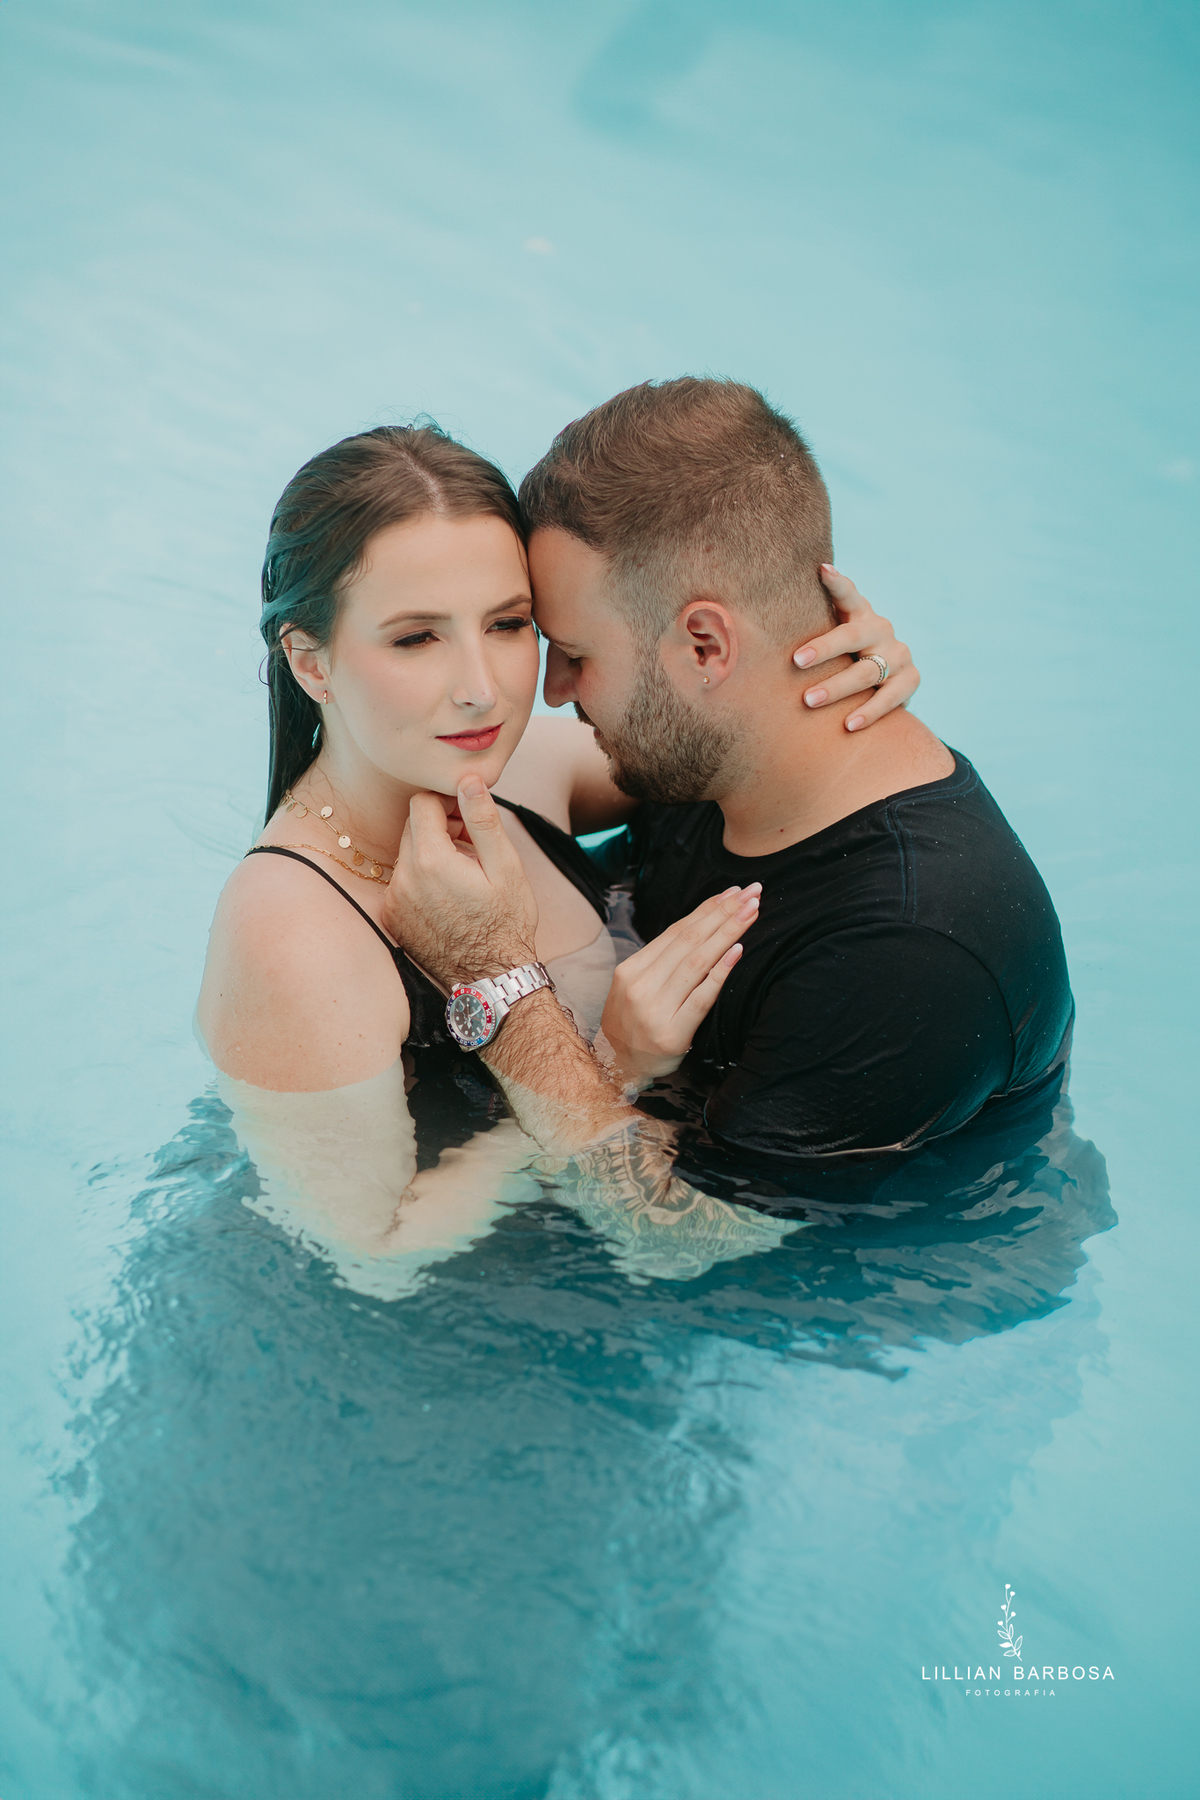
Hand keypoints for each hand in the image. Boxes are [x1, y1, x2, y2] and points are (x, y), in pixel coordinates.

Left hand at [383, 777, 538, 986]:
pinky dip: (422, 879)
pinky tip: (449, 896)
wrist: (491, 979)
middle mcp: (403, 879)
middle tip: (472, 844)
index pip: (421, 802)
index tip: (468, 814)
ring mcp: (394, 901)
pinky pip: (403, 882)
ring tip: (464, 873)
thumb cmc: (507, 922)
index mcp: (430, 860)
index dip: (446, 800)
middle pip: (412, 827)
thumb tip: (469, 780)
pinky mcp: (393, 919)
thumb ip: (483, 820)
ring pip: (407, 854)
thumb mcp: (506, 867)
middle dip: (440, 825)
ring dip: (431, 853)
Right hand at [599, 884, 760, 1080]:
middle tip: (752, 893)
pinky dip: (721, 972)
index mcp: (631, 970)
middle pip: (690, 941)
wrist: (620, 1068)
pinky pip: (702, 997)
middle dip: (724, 913)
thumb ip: (662, 962)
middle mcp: (641, 986)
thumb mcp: (636, 988)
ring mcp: (655, 1010)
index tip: (733, 892)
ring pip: (697, 962)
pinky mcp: (672, 1033)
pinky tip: (738, 950)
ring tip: (752, 912)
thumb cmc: (635, 1025)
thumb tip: (702, 926)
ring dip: (728, 933)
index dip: (707, 910)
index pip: (676, 931)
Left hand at [793, 564, 918, 730]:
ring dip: (837, 687)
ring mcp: (898, 655)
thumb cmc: (844, 655)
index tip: (822, 570)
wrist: (888, 680)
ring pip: (867, 672)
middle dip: (823, 649)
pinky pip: (890, 698)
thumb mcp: (832, 633)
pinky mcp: (910, 680)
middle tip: (795, 661)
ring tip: (808, 700)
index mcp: (861, 614)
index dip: (837, 583)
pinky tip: (848, 724)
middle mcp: (881, 630)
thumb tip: (746, 611)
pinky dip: (869, 712)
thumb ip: (809, 621)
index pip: (849, 594)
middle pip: (851, 637)